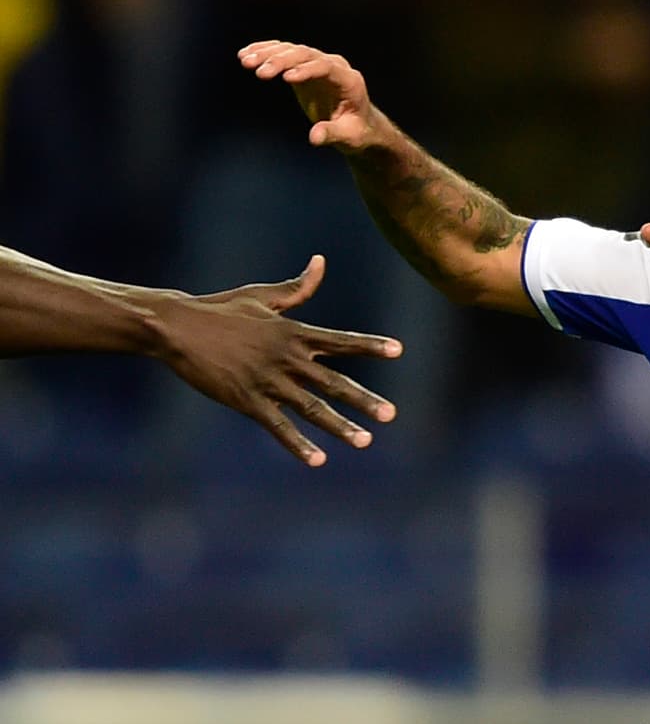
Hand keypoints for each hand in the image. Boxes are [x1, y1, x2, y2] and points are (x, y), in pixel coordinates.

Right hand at [152, 254, 401, 466]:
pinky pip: (278, 426)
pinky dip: (298, 444)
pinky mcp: (247, 400)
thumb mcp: (262, 297)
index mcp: (293, 332)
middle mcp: (286, 357)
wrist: (177, 327)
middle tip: (390, 415)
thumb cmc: (220, 310)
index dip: (369, 345)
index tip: (398, 350)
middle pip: (333, 381)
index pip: (340, 341)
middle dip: (363, 399)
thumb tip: (320, 263)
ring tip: (365, 442)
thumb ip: (297, 288)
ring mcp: (268, 380)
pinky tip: (318, 460)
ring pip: (312, 407)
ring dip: (340, 426)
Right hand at [238, 40, 376, 151]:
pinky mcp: (304, 66)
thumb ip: (332, 134)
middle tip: (259, 71)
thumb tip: (314, 138)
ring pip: (291, 50)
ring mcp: (318, 62)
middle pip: (305, 54)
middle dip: (281, 61)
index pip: (326, 67)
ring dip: (268, 53)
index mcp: (348, 80)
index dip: (307, 70)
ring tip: (244, 59)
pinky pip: (284, 53)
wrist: (359, 125)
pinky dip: (265, 52)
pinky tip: (245, 54)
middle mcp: (334, 65)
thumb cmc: (357, 132)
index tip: (287, 78)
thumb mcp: (349, 138)